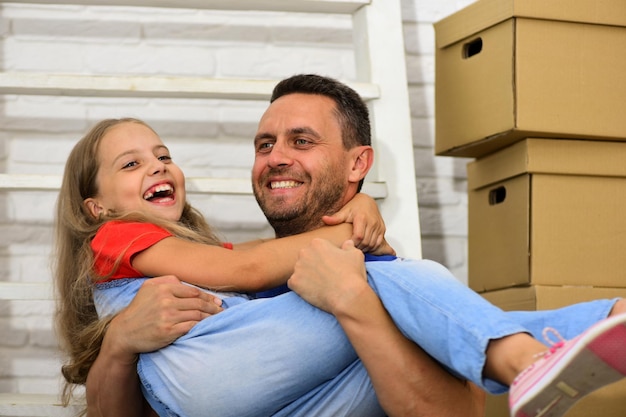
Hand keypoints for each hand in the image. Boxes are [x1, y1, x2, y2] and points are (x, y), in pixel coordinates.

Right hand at [107, 275, 222, 356]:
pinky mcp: (168, 331)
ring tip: (219, 319)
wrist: (124, 332)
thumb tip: (185, 282)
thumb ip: (167, 280)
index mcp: (163, 288)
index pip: (193, 291)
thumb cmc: (139, 309)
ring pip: (197, 314)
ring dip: (211, 317)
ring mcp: (167, 316)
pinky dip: (202, 326)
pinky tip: (208, 327)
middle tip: (222, 311)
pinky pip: (191, 326)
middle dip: (213, 307)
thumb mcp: (148, 288)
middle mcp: (166, 301)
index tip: (217, 302)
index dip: (208, 297)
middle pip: (198, 302)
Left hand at [288, 239, 368, 314]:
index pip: (316, 248)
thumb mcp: (355, 254)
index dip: (324, 257)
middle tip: (325, 275)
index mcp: (317, 243)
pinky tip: (313, 291)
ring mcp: (297, 268)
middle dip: (313, 265)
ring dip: (307, 276)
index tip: (331, 265)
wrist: (347, 295)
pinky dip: (301, 287)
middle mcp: (304, 252)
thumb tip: (347, 243)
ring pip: (300, 271)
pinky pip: (294, 283)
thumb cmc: (352, 273)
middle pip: (306, 258)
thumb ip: (349, 246)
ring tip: (320, 284)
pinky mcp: (293, 282)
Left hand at [323, 193, 394, 255]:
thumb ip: (335, 218)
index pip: (359, 236)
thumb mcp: (344, 211)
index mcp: (362, 218)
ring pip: (372, 244)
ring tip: (356, 248)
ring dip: (364, 248)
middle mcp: (372, 222)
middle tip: (350, 249)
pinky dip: (371, 247)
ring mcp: (378, 226)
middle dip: (358, 247)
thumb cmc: (355, 206)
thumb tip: (324, 219)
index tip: (346, 245)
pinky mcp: (382, 229)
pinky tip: (364, 246)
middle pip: (366, 241)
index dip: (353, 243)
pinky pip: (378, 242)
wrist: (367, 201)